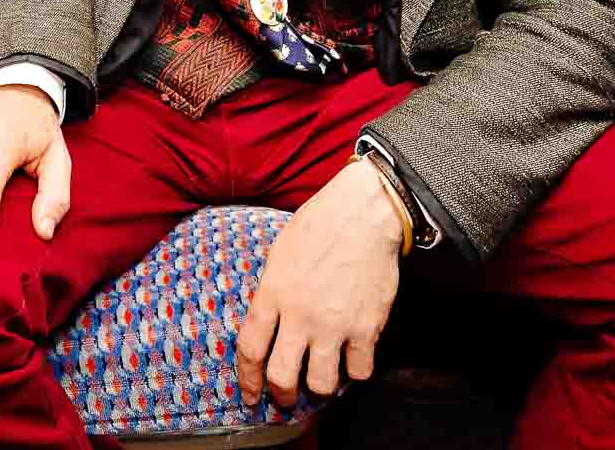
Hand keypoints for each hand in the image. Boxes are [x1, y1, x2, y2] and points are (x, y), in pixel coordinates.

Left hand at [235, 160, 403, 407]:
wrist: (363, 215)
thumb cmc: (318, 226)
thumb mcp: (279, 255)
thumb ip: (271, 292)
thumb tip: (267, 323)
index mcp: (273, 293)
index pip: (250, 349)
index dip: (247, 379)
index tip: (248, 394)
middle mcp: (300, 315)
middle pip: (281, 376)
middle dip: (280, 396)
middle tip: (284, 399)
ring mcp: (335, 324)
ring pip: (320, 383)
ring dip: (318, 387)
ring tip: (320, 379)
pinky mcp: (367, 328)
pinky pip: (359, 371)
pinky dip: (354, 371)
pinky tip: (352, 360)